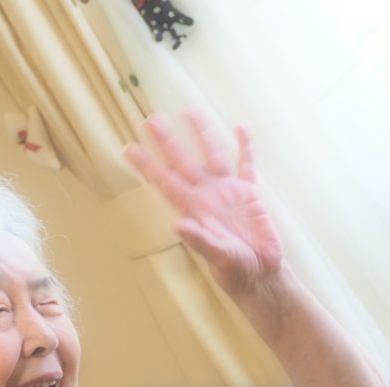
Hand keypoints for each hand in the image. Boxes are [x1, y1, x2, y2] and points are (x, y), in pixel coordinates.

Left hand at [124, 109, 282, 295]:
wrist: (261, 274)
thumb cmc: (235, 270)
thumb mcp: (216, 256)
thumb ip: (198, 240)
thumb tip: (178, 225)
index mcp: (194, 210)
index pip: (165, 182)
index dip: (147, 166)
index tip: (128, 149)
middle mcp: (207, 196)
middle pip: (183, 161)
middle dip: (167, 141)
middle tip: (150, 119)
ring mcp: (227, 192)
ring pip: (212, 155)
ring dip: (201, 134)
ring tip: (189, 110)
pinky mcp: (249, 194)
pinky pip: (246, 164)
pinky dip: (245, 147)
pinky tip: (240, 127)